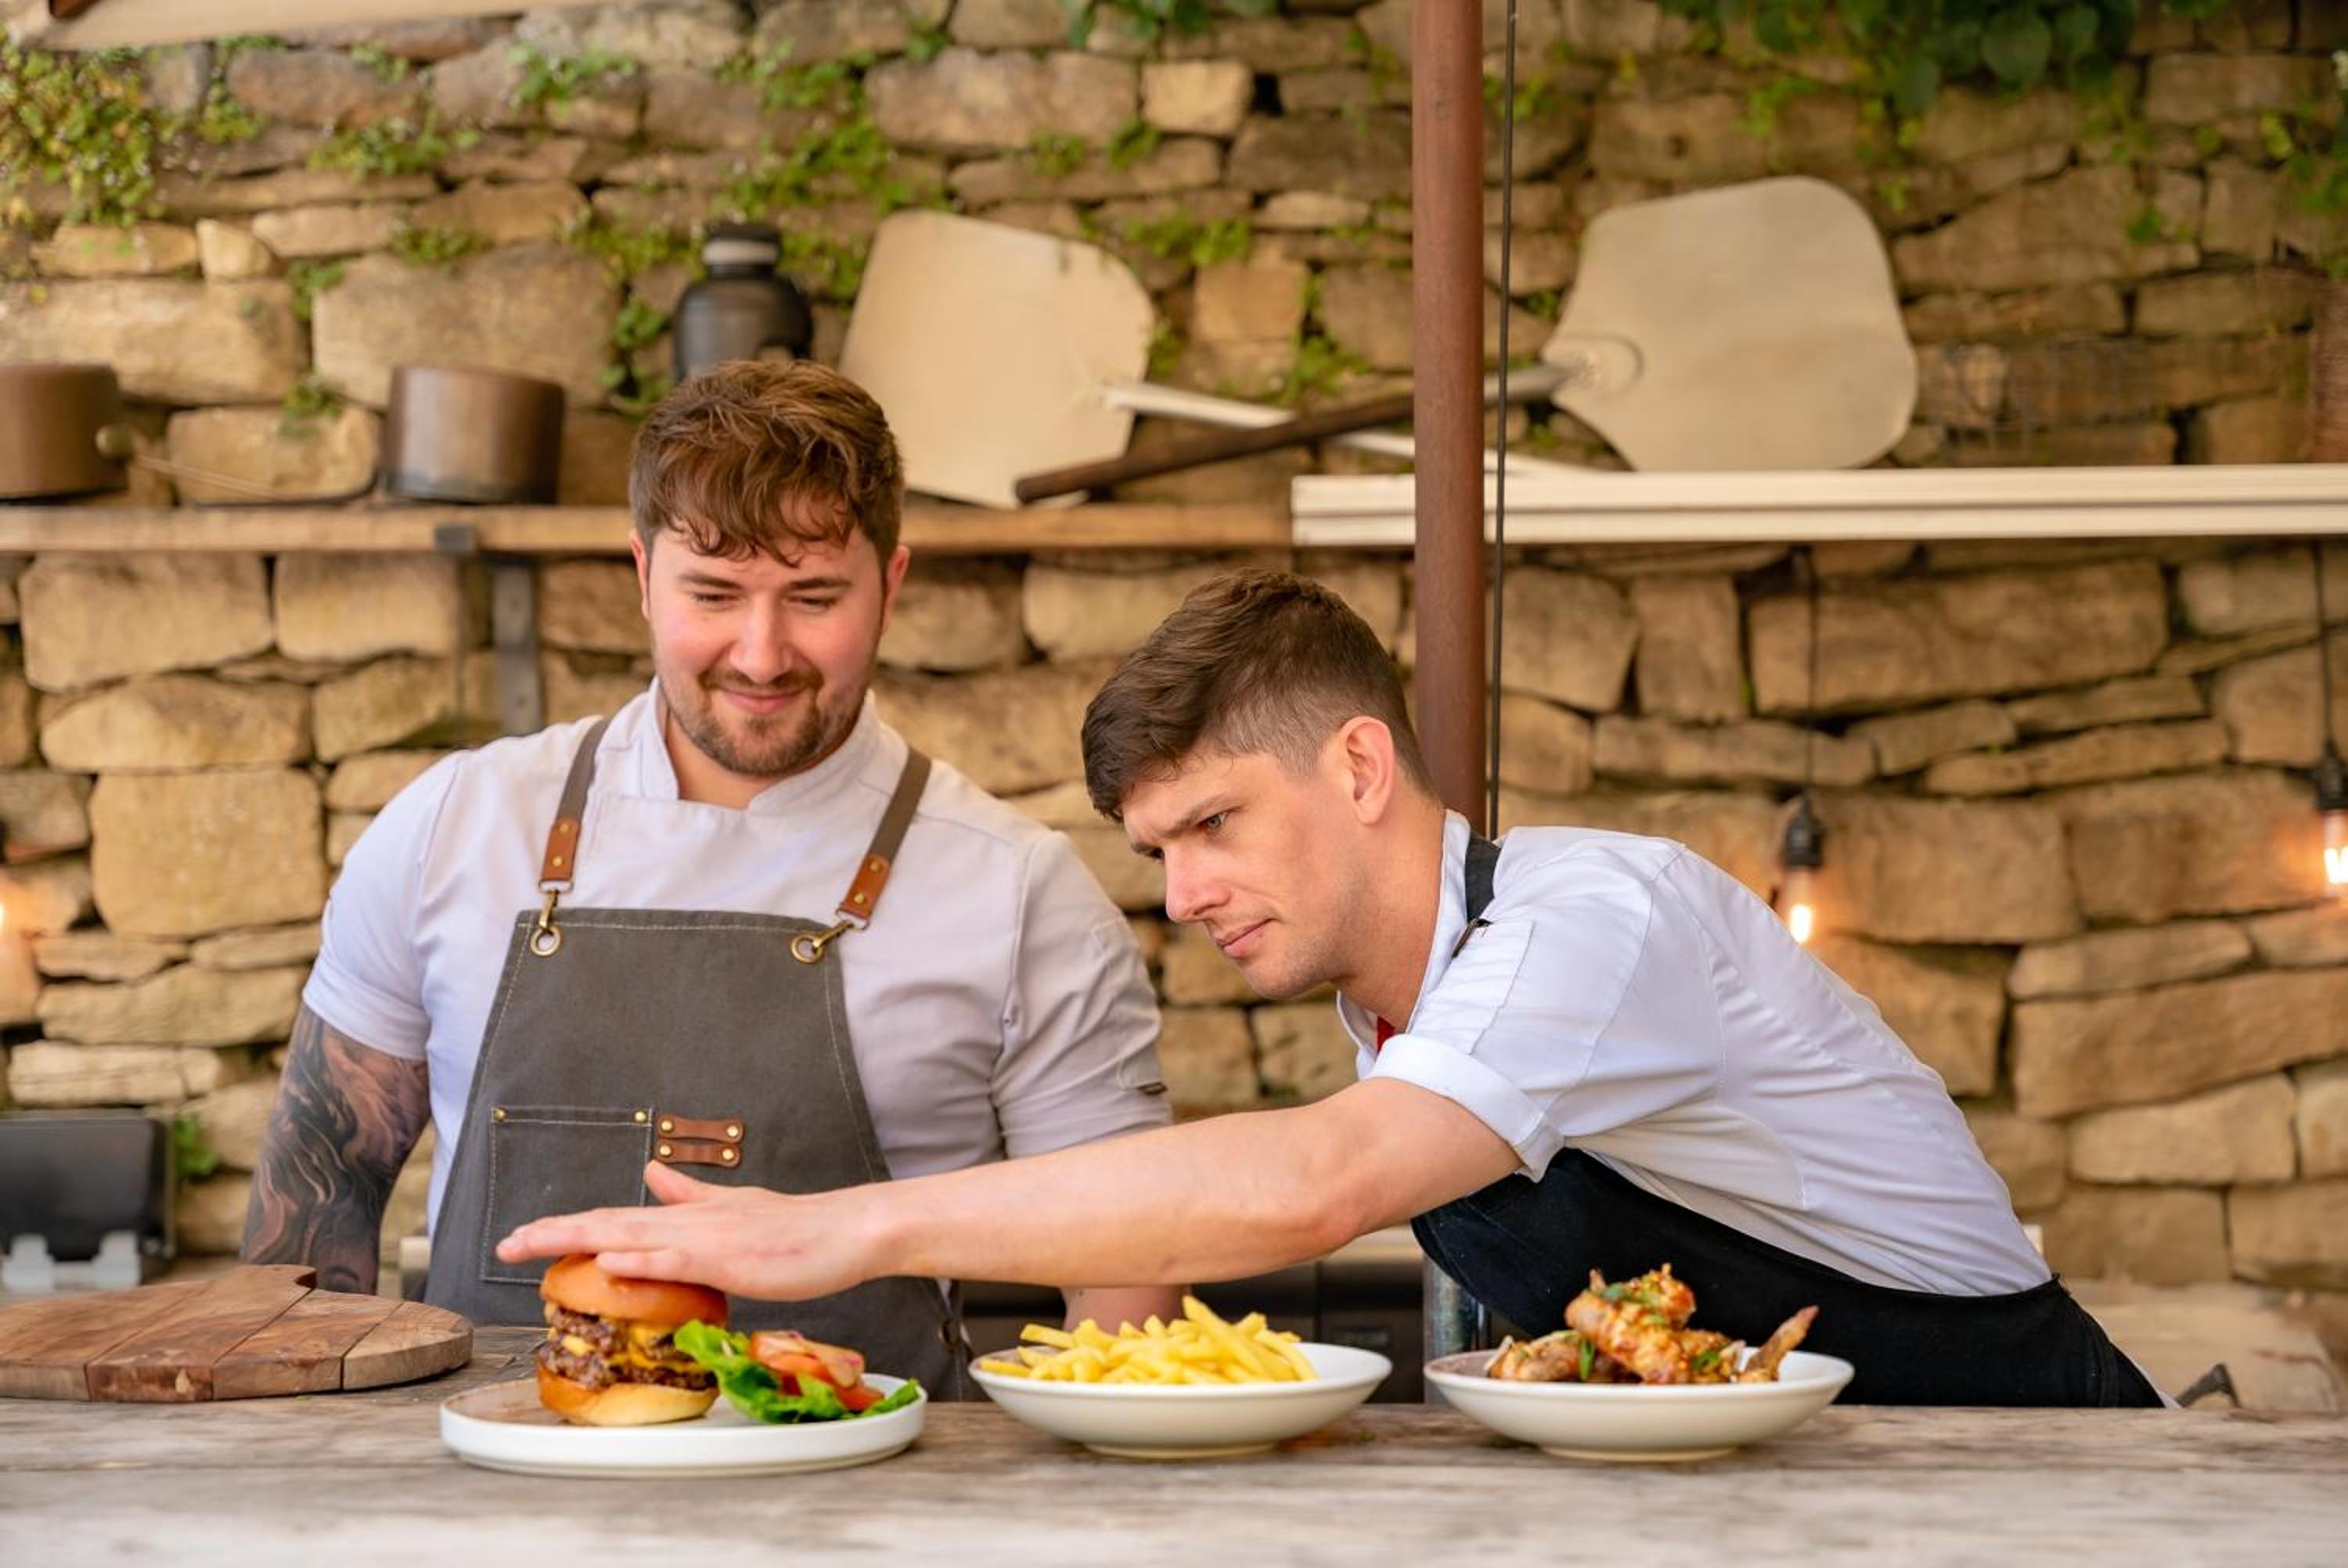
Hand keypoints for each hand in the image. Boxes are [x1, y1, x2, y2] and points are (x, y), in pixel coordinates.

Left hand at [494, 1162, 879, 1300]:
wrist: (846, 1229)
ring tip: (531, 1244)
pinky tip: (609, 1262)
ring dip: (577, 1238)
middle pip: (608, 1223)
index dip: (567, 1226)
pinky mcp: (729, 1258)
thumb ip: (690, 1196)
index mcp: (687, 1215)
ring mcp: (706, 1238)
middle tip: (505, 1243)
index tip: (524, 1237)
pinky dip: (639, 1260)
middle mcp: (687, 1221)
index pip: (614, 1219)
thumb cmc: (796, 1229)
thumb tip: (652, 1174)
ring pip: (630, 1236)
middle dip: (553, 1232)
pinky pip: (676, 1260)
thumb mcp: (734, 1210)